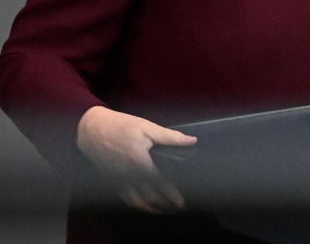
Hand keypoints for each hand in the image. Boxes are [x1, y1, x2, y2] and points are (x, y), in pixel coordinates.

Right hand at [77, 105, 196, 212]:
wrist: (92, 129)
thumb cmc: (120, 125)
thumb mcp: (147, 127)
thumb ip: (170, 137)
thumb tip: (191, 141)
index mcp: (139, 162)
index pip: (159, 183)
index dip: (170, 194)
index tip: (180, 201)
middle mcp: (128, 174)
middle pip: (148, 196)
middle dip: (162, 204)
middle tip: (175, 207)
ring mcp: (118, 179)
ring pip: (134, 201)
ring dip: (149, 208)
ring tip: (162, 209)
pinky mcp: (111, 179)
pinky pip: (123, 196)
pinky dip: (135, 202)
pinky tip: (143, 203)